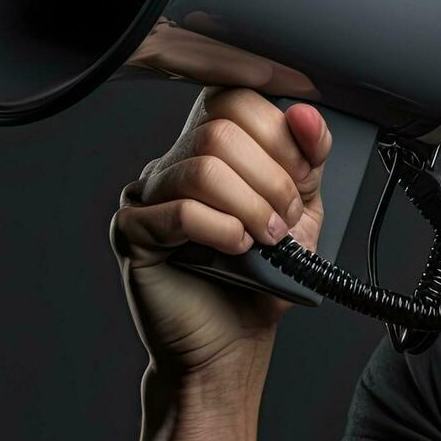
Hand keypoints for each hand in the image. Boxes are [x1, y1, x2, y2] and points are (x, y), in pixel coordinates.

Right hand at [108, 87, 334, 381]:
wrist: (233, 341)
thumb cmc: (261, 278)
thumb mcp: (300, 211)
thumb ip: (308, 159)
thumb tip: (305, 113)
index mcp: (210, 149)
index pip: (234, 99)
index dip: (278, 134)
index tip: (301, 177)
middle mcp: (173, 163)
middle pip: (220, 131)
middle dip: (271, 179)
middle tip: (283, 220)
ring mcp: (146, 195)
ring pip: (203, 169)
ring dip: (251, 207)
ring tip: (265, 239)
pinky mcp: (132, 232)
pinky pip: (178, 211)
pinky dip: (221, 229)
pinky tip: (235, 248)